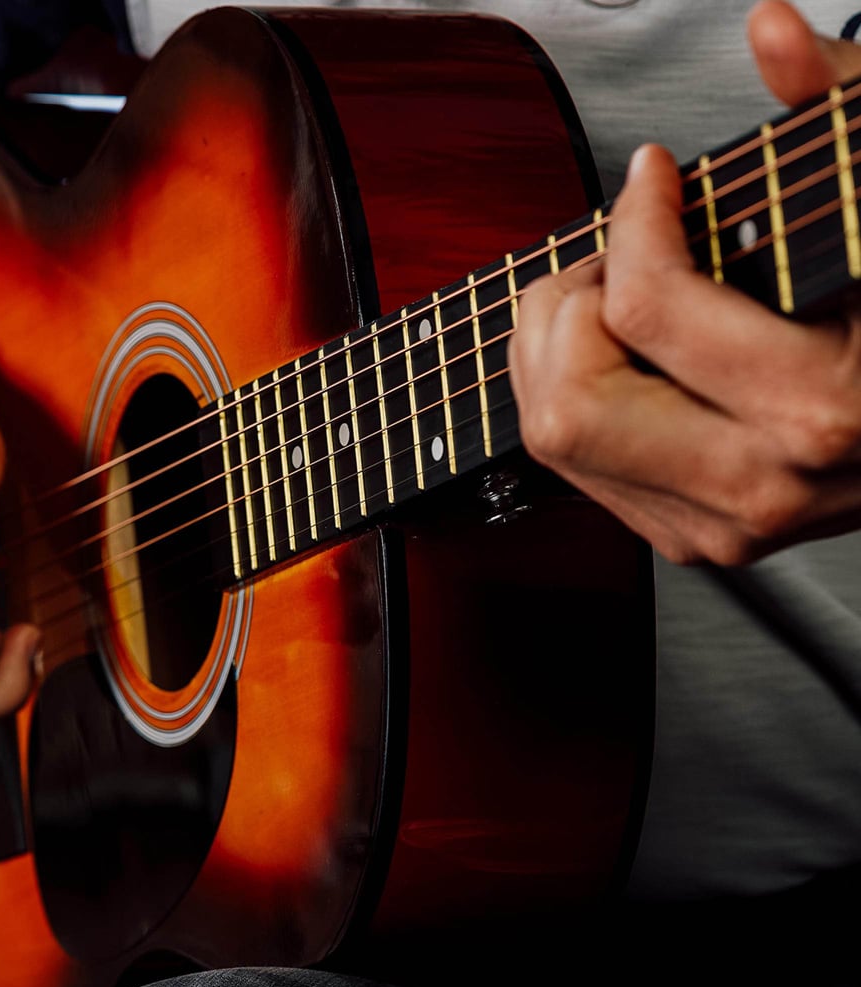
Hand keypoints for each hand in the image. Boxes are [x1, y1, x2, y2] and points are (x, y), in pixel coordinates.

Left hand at [509, 0, 860, 564]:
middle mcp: (756, 484)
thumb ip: (842, 109)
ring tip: (613, 299)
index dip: (633, 221)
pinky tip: (621, 356)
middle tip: (614, 257)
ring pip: (554, 436)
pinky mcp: (691, 536)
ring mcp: (717, 525)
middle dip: (565, 307)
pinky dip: (570, 394)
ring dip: (554, 351)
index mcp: (817, 410)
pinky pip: (575, 463)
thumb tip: (771, 32)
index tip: (653, 177)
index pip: (645, 310)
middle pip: (567, 402)